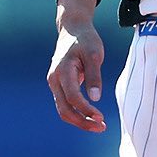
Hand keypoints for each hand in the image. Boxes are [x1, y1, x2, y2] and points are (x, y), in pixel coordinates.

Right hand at [48, 0, 106, 132]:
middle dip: (82, 122)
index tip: (102, 118)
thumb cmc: (85, 40)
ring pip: (63, 110)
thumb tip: (95, 99)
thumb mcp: (94, 54)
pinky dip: (77, 113)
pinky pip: (65, 104)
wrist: (72, 29)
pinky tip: (91, 117)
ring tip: (99, 126)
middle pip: (64, 110)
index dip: (86, 110)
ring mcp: (54, 83)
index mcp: (63, 70)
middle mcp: (54, 79)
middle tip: (102, 128)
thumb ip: (94, 76)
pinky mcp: (59, 85)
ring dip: (79, 120)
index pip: (73, 97)